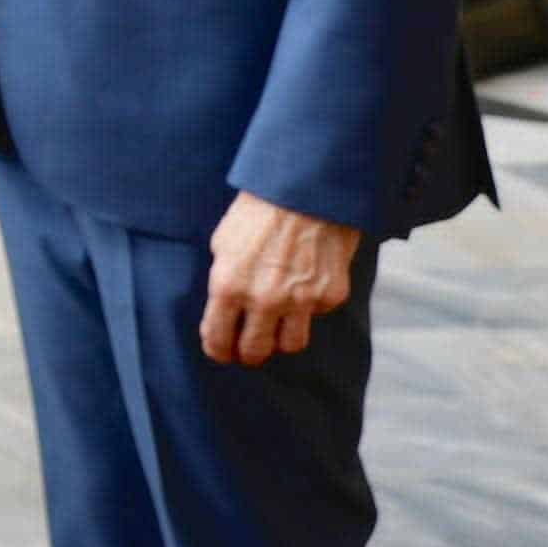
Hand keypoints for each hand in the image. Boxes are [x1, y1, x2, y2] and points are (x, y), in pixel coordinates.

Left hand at [200, 191, 358, 365]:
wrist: (306, 192)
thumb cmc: (258, 212)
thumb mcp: (223, 242)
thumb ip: (224, 278)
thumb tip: (223, 308)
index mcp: (230, 286)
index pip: (218, 338)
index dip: (217, 350)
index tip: (220, 352)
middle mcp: (264, 300)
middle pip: (255, 351)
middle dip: (248, 354)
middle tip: (247, 351)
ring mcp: (301, 301)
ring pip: (291, 345)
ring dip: (280, 341)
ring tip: (275, 330)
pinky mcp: (330, 296)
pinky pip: (316, 316)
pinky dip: (308, 309)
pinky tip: (303, 288)